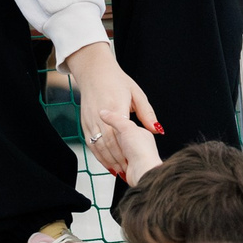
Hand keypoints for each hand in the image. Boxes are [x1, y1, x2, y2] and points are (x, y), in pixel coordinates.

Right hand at [65, 42, 159, 176]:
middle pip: (108, 142)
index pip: (120, 133)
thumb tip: (157, 130)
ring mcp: (90, 119)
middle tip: (128, 171)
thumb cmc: (117, 81)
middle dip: (118, 159)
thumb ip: (147, 113)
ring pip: (97, 145)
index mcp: (115, 106)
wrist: (94, 71)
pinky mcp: (84, 122)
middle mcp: (100, 114)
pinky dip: (98, 154)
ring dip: (108, 160)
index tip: (135, 161)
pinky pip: (90, 142)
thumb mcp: (137, 94)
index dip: (126, 150)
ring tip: (119, 171)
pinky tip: (107, 162)